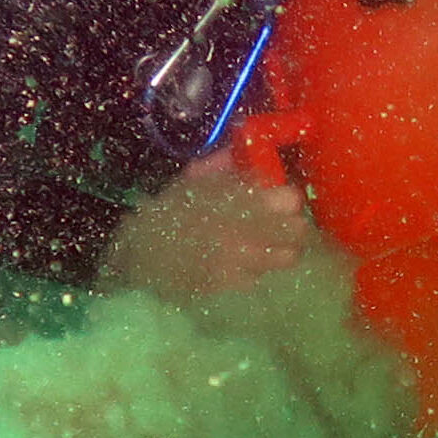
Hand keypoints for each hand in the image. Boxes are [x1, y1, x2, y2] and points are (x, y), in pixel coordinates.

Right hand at [98, 152, 313, 301]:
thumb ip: (224, 165)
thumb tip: (245, 152)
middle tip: (282, 229)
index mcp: (240, 201)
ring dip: (280, 253)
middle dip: (292, 229)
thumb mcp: (193, 180)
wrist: (139, 254)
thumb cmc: (168, 213)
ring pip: (286, 258)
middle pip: (298, 232)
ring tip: (265, 249)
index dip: (287, 201)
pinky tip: (243, 266)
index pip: (291, 199)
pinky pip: (262, 277)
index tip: (280, 204)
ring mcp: (243, 261)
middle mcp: (248, 231)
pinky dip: (257, 272)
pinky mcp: (234, 286)